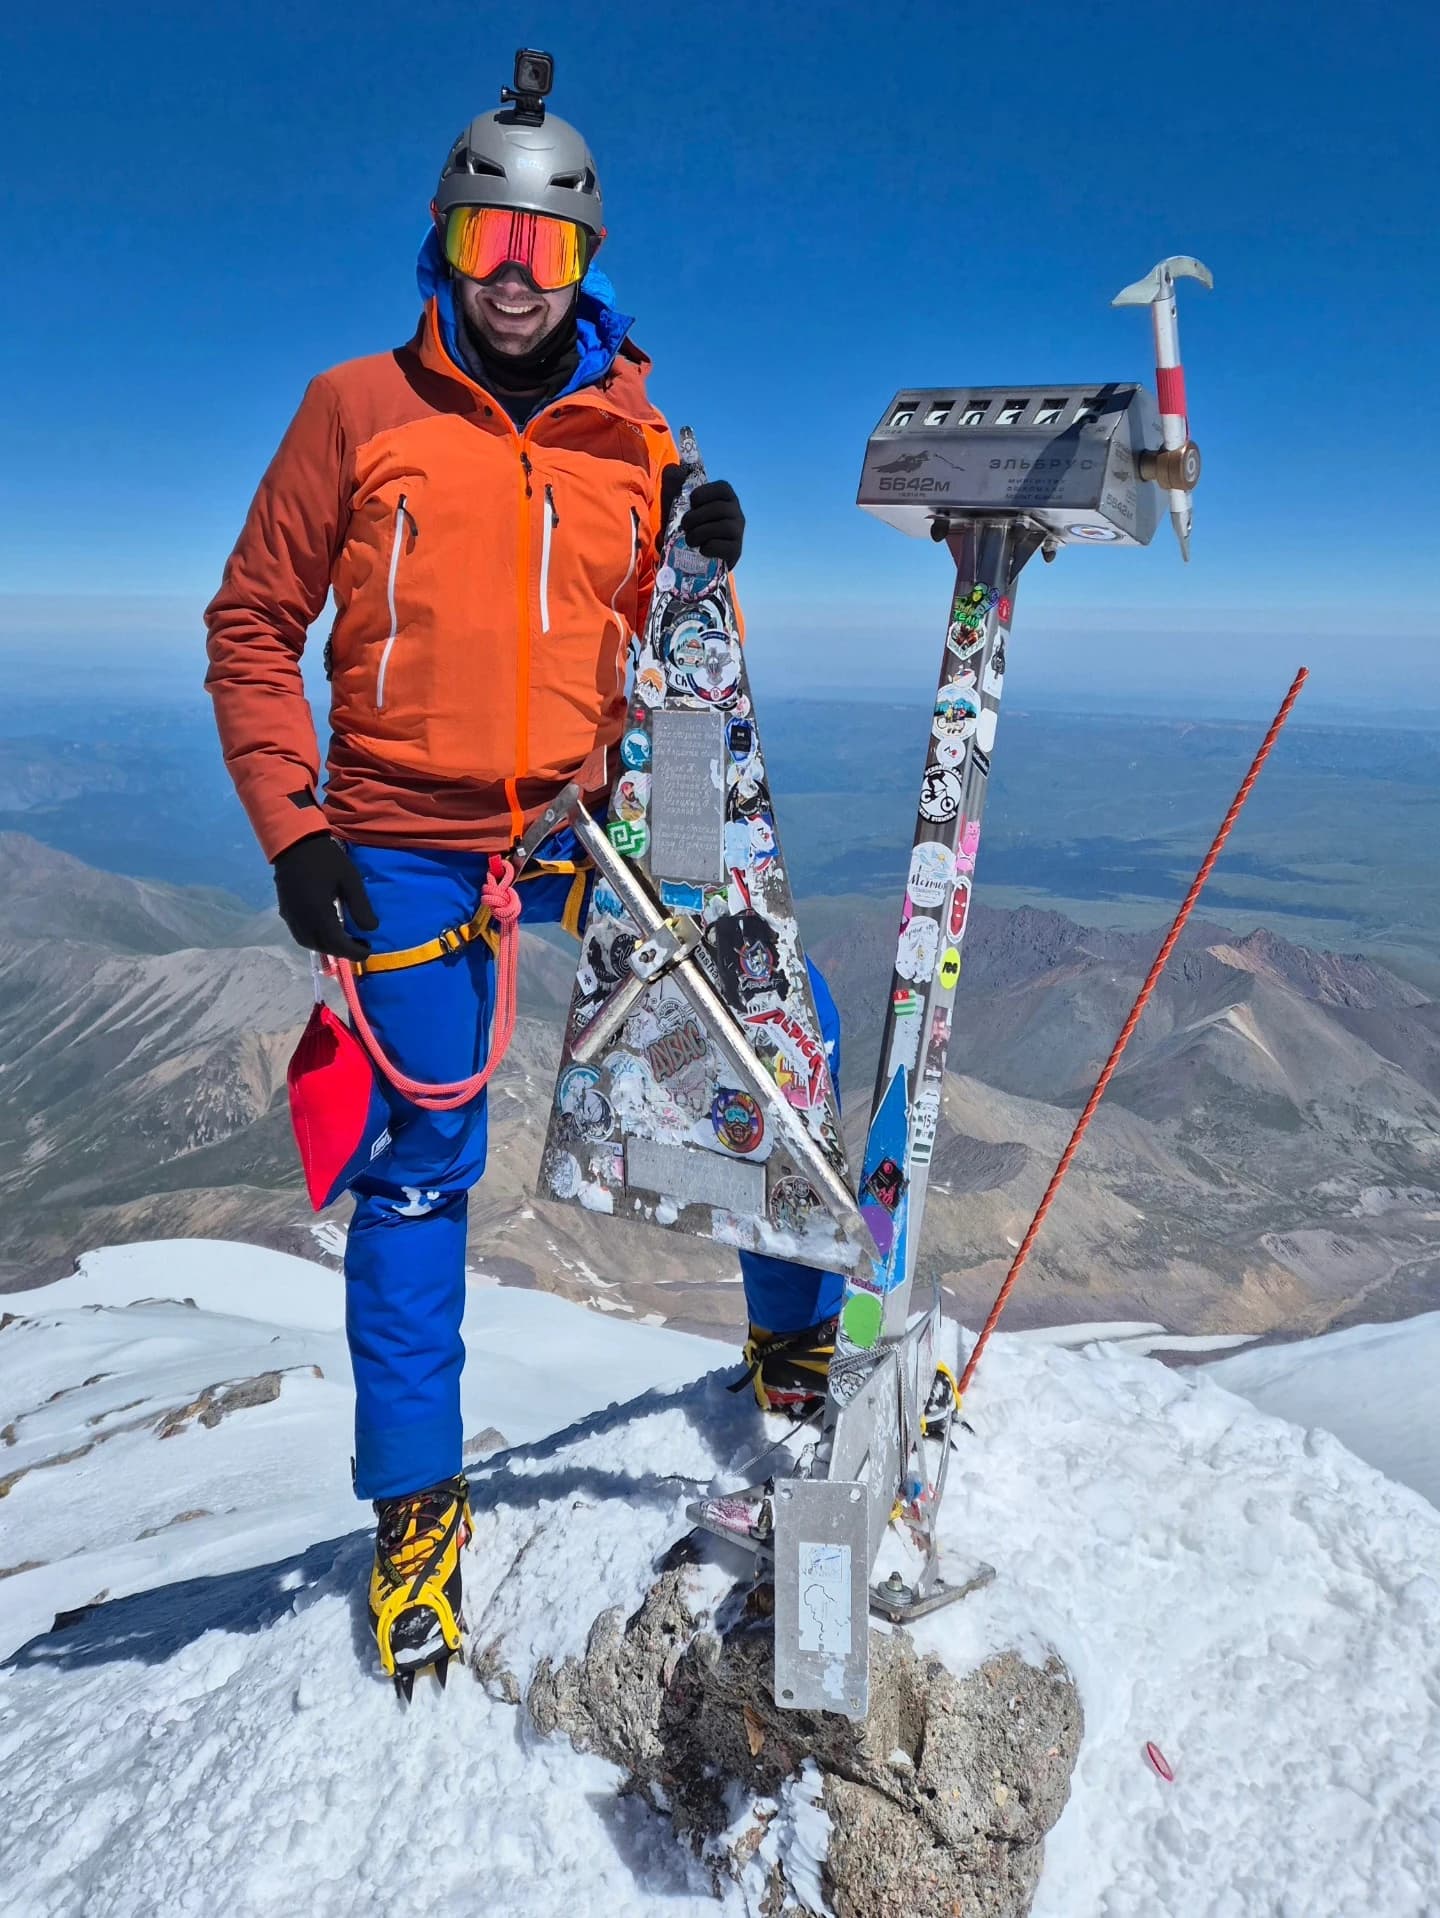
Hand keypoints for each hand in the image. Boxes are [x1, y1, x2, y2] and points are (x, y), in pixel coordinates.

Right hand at [273, 833, 378, 960]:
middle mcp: (302, 920)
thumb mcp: (350, 881)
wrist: (295, 843)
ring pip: (309, 943)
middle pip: (322, 946)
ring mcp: (291, 917)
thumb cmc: (326, 860)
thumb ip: (361, 907)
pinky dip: (315, 939)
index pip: (337, 943)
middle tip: (360, 945)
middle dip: (343, 951)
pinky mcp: (285, 911)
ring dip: (328, 947)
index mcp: (318, 914)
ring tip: (345, 940)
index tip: (368, 950)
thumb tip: (371, 929)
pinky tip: (326, 932)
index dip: (354, 951)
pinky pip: (300, 934)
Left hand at [660, 466, 744, 566]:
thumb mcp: (676, 504)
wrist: (691, 558)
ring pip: (722, 527)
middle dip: (696, 517)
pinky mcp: (736, 551)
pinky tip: (701, 550)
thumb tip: (673, 468)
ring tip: (689, 540)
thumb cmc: (687, 525)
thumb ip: (673, 484)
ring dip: (700, 533)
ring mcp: (738, 532)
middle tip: (684, 525)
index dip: (705, 493)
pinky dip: (708, 548)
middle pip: (719, 508)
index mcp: (725, 497)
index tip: (691, 502)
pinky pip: (724, 547)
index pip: (723, 487)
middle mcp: (736, 512)